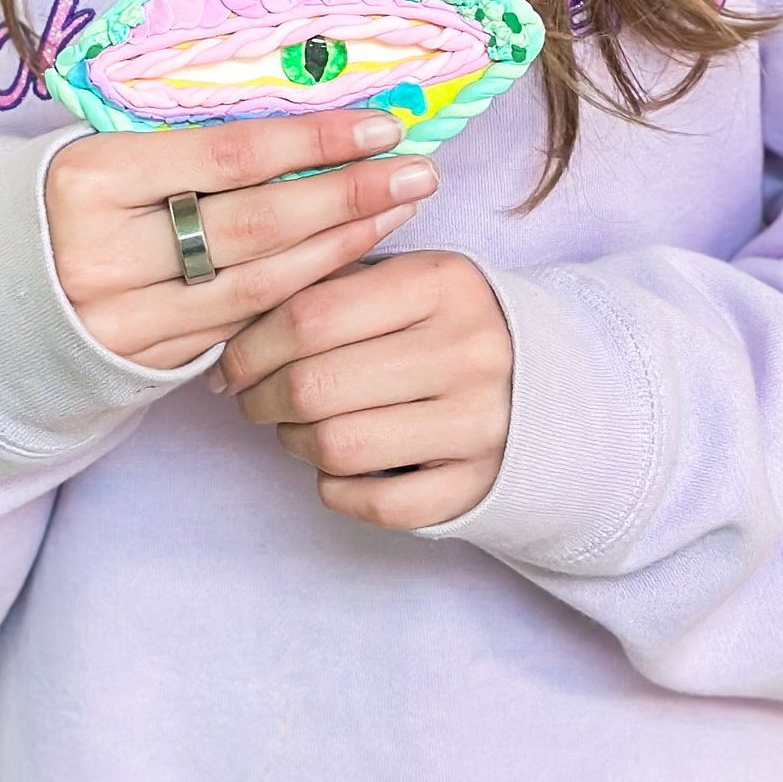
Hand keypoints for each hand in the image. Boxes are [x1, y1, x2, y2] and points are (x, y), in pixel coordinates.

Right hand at [44, 108, 439, 369]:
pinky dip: (301, 293)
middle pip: (255, 225)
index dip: (312, 141)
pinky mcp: (146, 365)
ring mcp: (126, 321)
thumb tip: (306, 113)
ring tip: (399, 209)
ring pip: (260, 286)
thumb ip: (184, 141)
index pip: (228, 156)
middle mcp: (105, 256)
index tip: (381, 123)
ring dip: (341, 246)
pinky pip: (242, 326)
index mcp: (92, 180)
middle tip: (417, 169)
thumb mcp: (104, 150)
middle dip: (348, 196)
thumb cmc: (69, 196)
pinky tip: (347, 262)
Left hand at [208, 247, 512, 528]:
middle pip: (316, 384)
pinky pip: (376, 504)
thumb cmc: (446, 323)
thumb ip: (332, 283)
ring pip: (338, 447)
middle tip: (251, 398)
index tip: (232, 361)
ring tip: (295, 427)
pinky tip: (335, 467)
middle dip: (261, 397)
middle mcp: (469, 351)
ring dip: (294, 442)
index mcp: (444, 283)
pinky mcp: (476, 485)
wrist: (550, 381)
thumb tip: (232, 317)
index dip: (251, 344)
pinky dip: (337, 490)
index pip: (312, 314)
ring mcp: (479, 424)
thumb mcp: (408, 277)